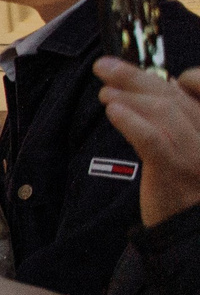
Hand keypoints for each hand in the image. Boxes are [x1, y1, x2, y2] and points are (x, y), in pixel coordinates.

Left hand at [94, 58, 199, 225]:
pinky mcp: (173, 171)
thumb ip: (181, 118)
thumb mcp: (193, 147)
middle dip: (137, 77)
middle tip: (104, 66)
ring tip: (104, 90)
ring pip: (163, 112)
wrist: (192, 228)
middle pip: (173, 96)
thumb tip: (159, 86)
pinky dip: (131, 121)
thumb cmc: (189, 186)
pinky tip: (113, 111)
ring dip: (128, 95)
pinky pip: (151, 140)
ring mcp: (195, 153)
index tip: (153, 75)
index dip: (178, 77)